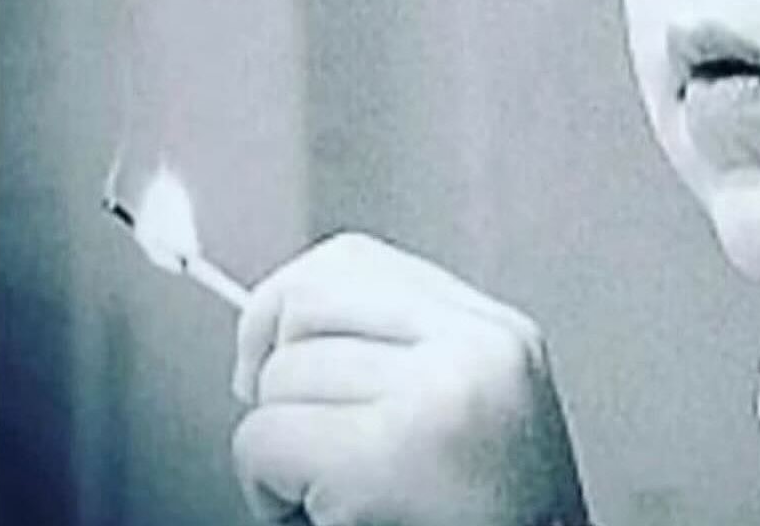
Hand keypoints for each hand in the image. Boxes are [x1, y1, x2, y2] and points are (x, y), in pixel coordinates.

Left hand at [230, 232, 588, 525]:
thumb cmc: (494, 519)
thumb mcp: (477, 404)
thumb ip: (413, 346)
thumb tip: (295, 319)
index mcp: (496, 331)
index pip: (354, 259)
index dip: (287, 303)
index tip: (270, 352)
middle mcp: (477, 346)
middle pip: (309, 300)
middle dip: (271, 365)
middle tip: (289, 426)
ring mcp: (438, 393)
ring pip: (281, 375)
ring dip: (275, 441)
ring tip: (322, 485)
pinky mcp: (390, 454)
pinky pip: (265, 438)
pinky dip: (264, 486)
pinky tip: (315, 514)